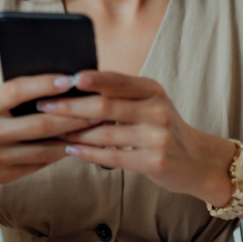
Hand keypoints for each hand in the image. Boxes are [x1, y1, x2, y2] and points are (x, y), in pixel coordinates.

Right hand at [0, 75, 97, 187]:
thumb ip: (16, 96)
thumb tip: (60, 84)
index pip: (16, 92)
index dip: (43, 85)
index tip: (69, 79)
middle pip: (38, 125)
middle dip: (72, 117)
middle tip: (97, 109)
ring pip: (43, 149)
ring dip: (72, 138)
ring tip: (95, 127)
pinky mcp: (5, 176)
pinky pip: (39, 164)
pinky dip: (60, 153)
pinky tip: (78, 144)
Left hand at [37, 71, 236, 205]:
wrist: (198, 161)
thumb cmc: (163, 128)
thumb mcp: (151, 102)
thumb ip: (122, 94)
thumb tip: (76, 84)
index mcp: (153, 90)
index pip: (117, 81)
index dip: (90, 79)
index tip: (64, 79)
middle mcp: (157, 110)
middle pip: (106, 106)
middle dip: (71, 106)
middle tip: (44, 105)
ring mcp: (157, 137)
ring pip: (106, 133)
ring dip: (74, 133)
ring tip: (50, 130)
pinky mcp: (154, 162)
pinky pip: (113, 157)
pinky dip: (88, 153)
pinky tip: (70, 150)